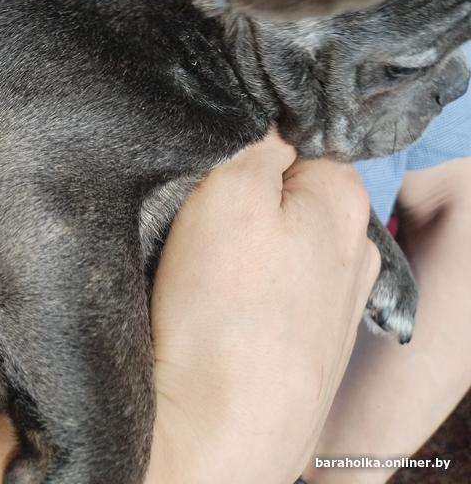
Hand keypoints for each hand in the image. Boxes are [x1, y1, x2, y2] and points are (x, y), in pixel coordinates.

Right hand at [147, 132, 379, 483]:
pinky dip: (252, 292)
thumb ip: (258, 141)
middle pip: (292, 193)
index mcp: (345, 203)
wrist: (213, 440)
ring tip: (208, 272)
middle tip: (203, 219)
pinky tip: (224, 312)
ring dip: (250, 247)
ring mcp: (336, 305)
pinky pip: (277, 294)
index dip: (251, 143)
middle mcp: (357, 252)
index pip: (300, 138)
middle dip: (251, 195)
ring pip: (284, 245)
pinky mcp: (309, 346)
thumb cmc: (221, 315)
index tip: (216, 167)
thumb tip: (267, 119)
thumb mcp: (230, 192)